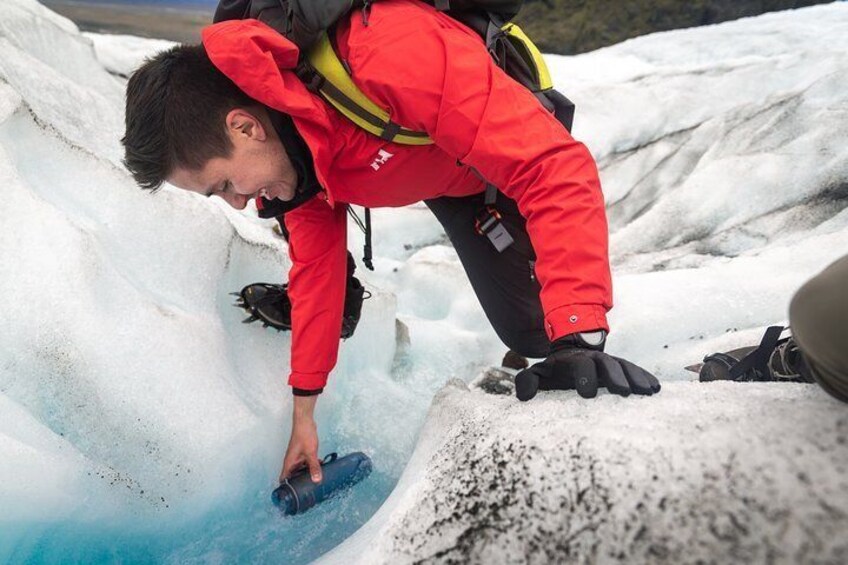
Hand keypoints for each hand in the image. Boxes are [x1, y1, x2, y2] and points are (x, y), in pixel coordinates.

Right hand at [280, 396, 321, 483]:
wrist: (305, 421)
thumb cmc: (304, 435)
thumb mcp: (311, 453)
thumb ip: (314, 467)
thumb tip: (317, 480)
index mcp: (289, 463)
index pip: (283, 479)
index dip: (286, 488)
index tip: (292, 496)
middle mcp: (292, 462)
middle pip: (293, 476)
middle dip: (300, 483)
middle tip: (308, 491)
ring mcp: (297, 457)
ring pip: (301, 470)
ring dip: (307, 474)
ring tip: (316, 481)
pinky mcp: (303, 453)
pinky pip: (306, 463)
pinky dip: (312, 466)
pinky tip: (320, 468)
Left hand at [515, 333, 660, 400]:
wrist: (570, 354)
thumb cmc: (553, 371)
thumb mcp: (537, 373)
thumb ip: (526, 382)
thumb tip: (523, 397)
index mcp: (574, 361)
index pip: (580, 366)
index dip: (584, 377)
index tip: (587, 394)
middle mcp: (595, 359)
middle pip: (607, 364)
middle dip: (615, 377)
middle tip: (623, 392)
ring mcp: (610, 362)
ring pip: (625, 366)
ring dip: (636, 378)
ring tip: (647, 392)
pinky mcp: (621, 369)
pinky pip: (635, 371)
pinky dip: (645, 377)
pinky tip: (656, 388)